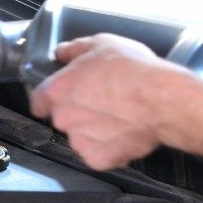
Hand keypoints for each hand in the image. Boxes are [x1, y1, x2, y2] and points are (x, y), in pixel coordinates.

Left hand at [30, 34, 194, 169]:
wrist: (163, 101)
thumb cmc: (134, 71)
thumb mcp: (101, 44)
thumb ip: (74, 49)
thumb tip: (61, 52)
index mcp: (57, 91)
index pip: (39, 101)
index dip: (51, 99)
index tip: (65, 96)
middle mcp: (63, 118)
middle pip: (63, 119)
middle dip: (79, 113)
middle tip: (104, 102)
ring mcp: (79, 141)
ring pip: (81, 137)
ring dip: (94, 131)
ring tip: (119, 116)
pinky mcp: (98, 159)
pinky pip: (99, 154)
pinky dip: (110, 147)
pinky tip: (124, 132)